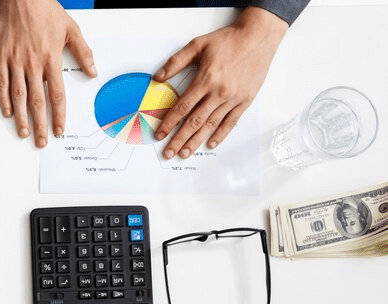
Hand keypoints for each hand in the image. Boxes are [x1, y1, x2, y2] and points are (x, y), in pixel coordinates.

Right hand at [0, 0, 95, 147]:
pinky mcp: (1, 56)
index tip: (58, 130)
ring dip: (22, 117)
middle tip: (40, 141)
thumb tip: (92, 71)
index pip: (57, 95)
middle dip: (40, 124)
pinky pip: (2, 82)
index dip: (58, 115)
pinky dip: (4, 98)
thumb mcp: (71, 28)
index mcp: (51, 58)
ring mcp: (15, 60)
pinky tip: (7, 111)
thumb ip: (83, 52)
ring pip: (19, 95)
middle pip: (37, 101)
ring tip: (23, 132)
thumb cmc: (45, 8)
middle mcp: (33, 63)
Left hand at [154, 7, 287, 158]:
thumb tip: (158, 77)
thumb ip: (176, 61)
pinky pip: (231, 122)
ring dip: (196, 141)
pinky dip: (220, 135)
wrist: (258, 36)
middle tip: (168, 153)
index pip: (182, 107)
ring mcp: (233, 98)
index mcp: (205, 79)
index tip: (160, 134)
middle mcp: (219, 92)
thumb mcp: (198, 44)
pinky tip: (210, 144)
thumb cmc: (228, 40)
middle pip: (194, 121)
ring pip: (211, 125)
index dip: (169, 123)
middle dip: (179, 139)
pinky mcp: (245, 100)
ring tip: (184, 153)